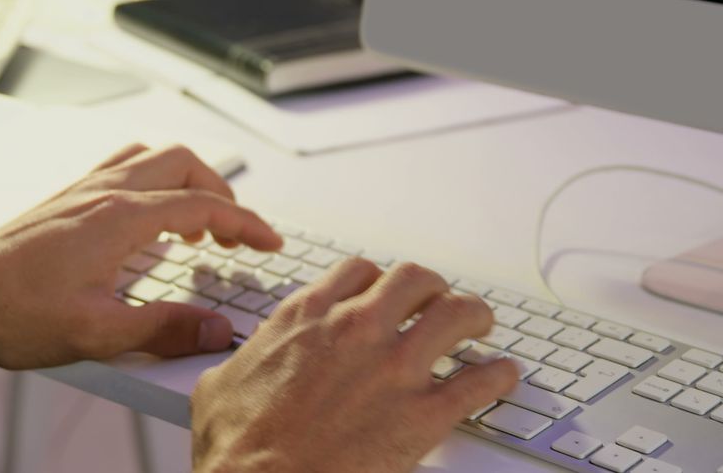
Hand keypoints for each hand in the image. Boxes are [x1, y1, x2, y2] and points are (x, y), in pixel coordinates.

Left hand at [0, 144, 281, 368]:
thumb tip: (215, 330)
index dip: (246, 223)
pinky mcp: (66, 198)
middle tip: (236, 233)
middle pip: (183, 164)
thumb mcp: (97, 333)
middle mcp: (103, 192)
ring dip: (185, 181)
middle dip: (221, 192)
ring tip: (196, 224)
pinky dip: (152, 182)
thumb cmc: (12, 311)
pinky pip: (123, 167)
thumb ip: (165, 329)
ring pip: (152, 158)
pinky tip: (147, 217)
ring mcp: (82, 190)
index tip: (268, 242)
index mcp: (119, 217)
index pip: (202, 204)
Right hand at [190, 260, 518, 472]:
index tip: (382, 292)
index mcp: (307, 318)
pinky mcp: (423, 414)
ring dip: (473, 314)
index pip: (357, 272)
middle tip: (436, 301)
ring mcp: (394, 369)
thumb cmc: (238, 450)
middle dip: (430, 288)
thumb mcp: (220, 387)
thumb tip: (239, 359)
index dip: (377, 280)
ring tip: (480, 323)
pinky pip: (479, 381)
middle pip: (413, 279)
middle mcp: (355, 330)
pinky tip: (502, 374)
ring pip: (456, 313)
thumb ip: (242, 360)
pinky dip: (497, 375)